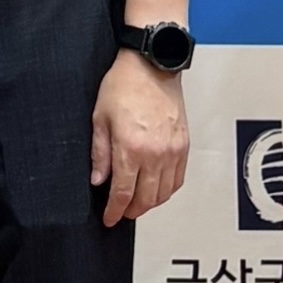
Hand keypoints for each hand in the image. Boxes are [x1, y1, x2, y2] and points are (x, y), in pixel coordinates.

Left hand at [90, 50, 187, 228]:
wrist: (151, 64)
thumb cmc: (124, 84)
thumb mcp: (100, 118)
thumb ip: (99, 154)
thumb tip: (98, 180)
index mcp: (131, 148)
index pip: (123, 194)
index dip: (114, 211)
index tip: (109, 218)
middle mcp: (155, 153)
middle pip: (145, 199)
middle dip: (131, 211)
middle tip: (121, 212)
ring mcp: (172, 151)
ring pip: (164, 193)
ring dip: (150, 203)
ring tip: (137, 202)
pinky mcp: (184, 145)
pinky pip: (178, 179)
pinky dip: (167, 190)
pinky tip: (156, 188)